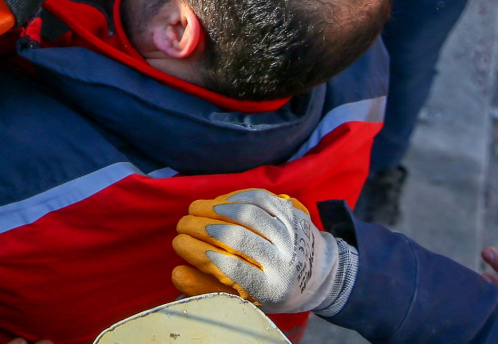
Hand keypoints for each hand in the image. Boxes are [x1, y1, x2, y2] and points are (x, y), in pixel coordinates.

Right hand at [172, 188, 355, 315]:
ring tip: (195, 210)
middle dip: (203, 228)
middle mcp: (286, 262)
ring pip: (249, 215)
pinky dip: (234, 197)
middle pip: (239, 240)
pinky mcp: (292, 212)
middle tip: (182, 225)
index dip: (206, 256)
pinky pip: (260, 198)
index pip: (237, 271)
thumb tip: (176, 272)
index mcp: (273, 289)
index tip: (183, 245)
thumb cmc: (273, 289)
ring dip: (216, 209)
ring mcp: (291, 234)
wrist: (320, 273)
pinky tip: (218, 202)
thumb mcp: (246, 299)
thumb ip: (209, 288)